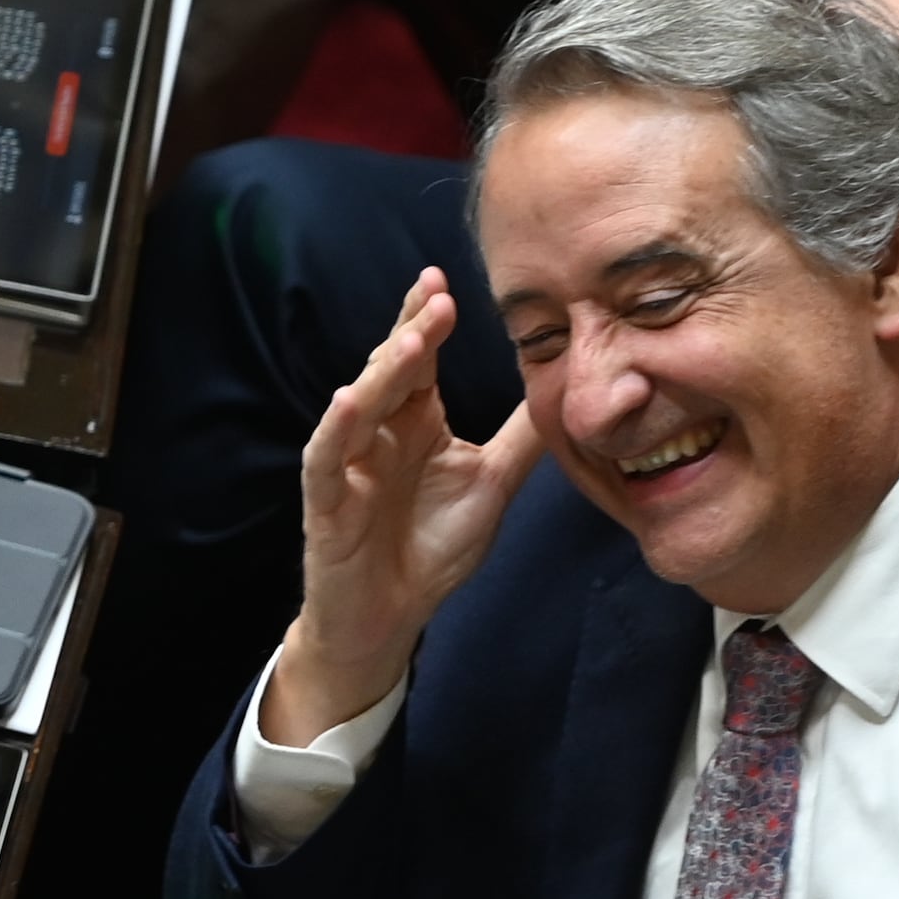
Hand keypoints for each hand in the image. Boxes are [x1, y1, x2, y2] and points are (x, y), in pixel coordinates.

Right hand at [263, 270, 545, 742]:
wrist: (389, 616)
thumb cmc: (431, 546)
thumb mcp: (492, 484)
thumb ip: (522, 439)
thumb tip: (572, 391)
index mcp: (416, 421)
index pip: (421, 360)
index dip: (429, 320)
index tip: (447, 281)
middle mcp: (379, 431)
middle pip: (391, 369)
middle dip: (413, 331)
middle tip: (438, 296)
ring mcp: (349, 462)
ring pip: (361, 405)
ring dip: (383, 372)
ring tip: (411, 341)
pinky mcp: (328, 501)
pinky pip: (327, 459)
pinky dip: (337, 430)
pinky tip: (349, 401)